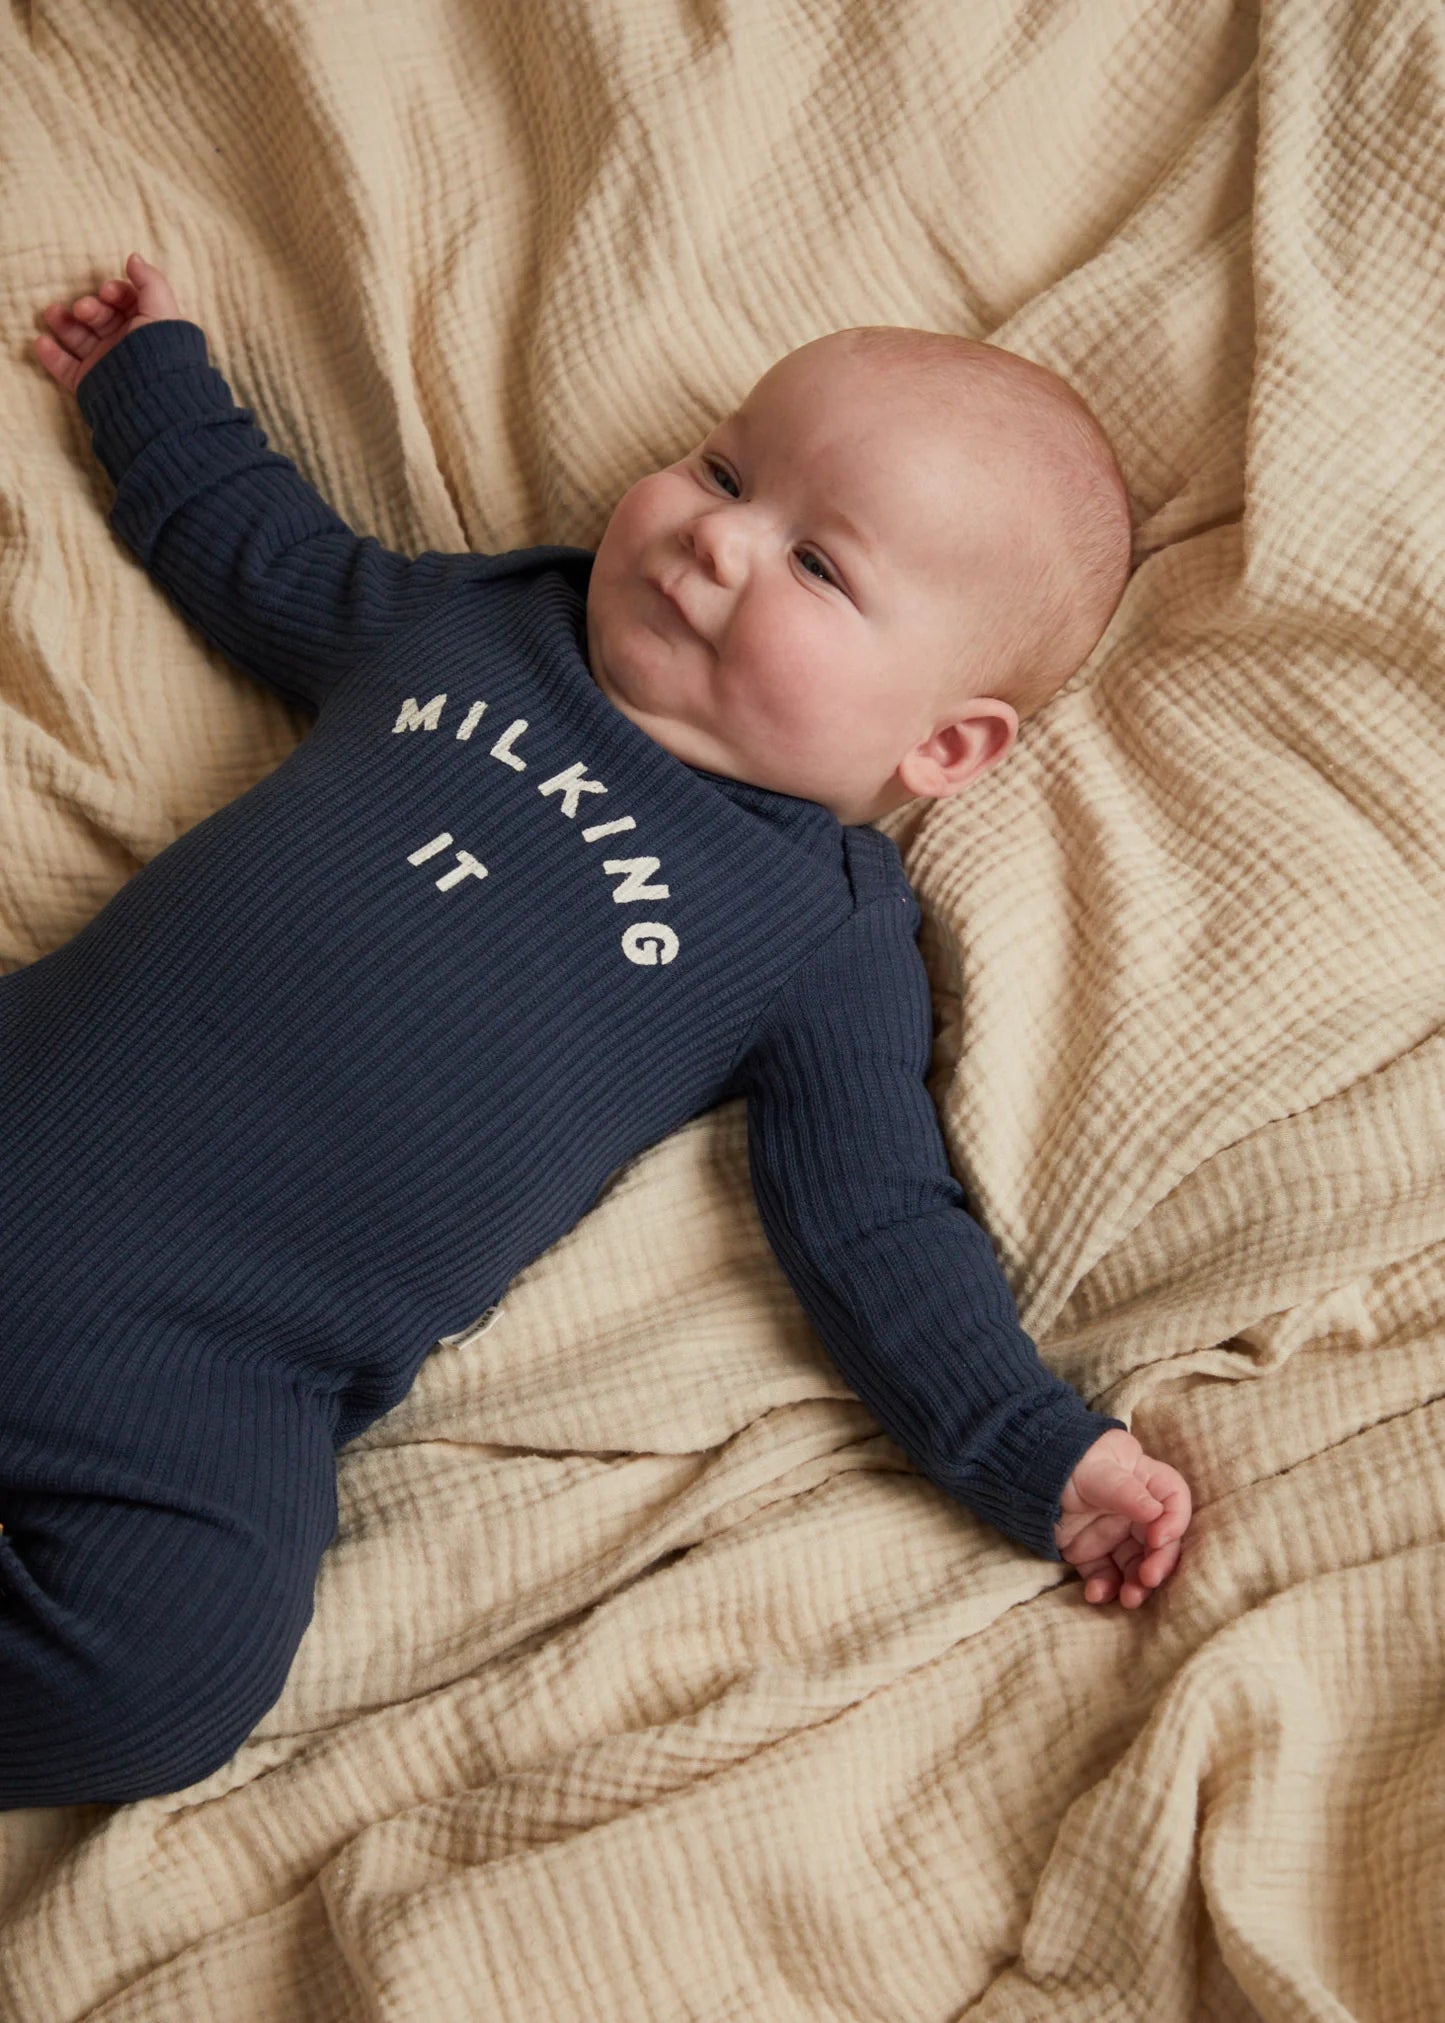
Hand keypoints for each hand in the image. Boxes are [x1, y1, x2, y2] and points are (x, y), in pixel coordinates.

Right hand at [34, 252, 183, 395]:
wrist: (152, 395)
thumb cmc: (160, 349)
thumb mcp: (161, 309)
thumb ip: (150, 281)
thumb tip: (134, 257)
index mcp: (145, 326)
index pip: (125, 301)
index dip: (115, 292)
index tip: (108, 293)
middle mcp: (125, 344)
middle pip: (99, 317)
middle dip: (89, 307)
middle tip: (83, 309)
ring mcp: (106, 363)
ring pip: (79, 338)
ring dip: (63, 322)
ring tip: (52, 313)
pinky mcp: (91, 382)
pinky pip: (66, 367)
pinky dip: (51, 355)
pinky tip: (42, 342)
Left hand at [1054, 1426, 1190, 1607]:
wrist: (1022, 1472)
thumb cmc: (1065, 1460)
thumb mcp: (1095, 1470)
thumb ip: (1124, 1490)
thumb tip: (1156, 1512)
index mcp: (1143, 1480)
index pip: (1173, 1500)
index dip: (1174, 1521)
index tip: (1158, 1539)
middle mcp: (1134, 1511)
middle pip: (1159, 1541)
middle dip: (1158, 1563)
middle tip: (1148, 1579)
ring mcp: (1114, 1533)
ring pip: (1136, 1565)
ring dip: (1136, 1585)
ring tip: (1129, 1599)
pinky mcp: (1091, 1552)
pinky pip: (1104, 1575)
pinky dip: (1104, 1588)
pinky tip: (1095, 1594)